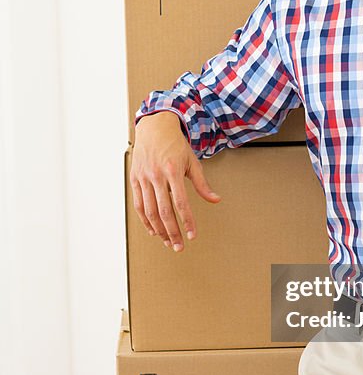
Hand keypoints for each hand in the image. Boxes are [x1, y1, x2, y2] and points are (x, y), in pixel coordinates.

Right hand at [130, 111, 220, 250]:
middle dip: (172, 232)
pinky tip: (153, 230)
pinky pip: (138, 204)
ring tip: (168, 242)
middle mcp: (156, 176)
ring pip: (149, 211)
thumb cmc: (175, 145)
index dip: (187, 221)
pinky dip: (145, 220)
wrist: (154, 128)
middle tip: (179, 247)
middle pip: (163, 211)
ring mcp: (143, 178)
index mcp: (172, 171)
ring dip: (159, 230)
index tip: (192, 235)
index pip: (181, 203)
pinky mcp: (135, 180)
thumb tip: (215, 200)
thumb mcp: (192, 162)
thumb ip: (202, 184)